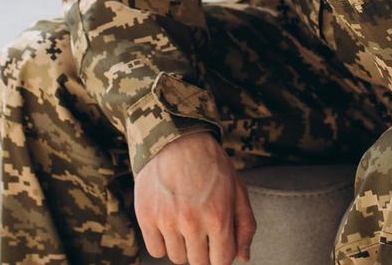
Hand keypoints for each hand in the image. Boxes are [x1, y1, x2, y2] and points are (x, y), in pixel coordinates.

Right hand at [134, 130, 255, 263]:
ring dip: (183, 247)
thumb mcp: (237, 189)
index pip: (221, 261)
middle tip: (202, 231)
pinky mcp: (146, 217)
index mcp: (218, 217)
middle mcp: (192, 223)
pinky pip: (156, 250)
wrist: (176, 138)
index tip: (218, 246)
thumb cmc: (211, 163)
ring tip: (185, 223)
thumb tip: (243, 257)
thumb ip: (244, 226)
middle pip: (199, 262)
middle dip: (203, 251)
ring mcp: (167, 221)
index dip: (221, 256)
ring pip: (177, 258)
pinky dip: (163, 243)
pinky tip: (169, 224)